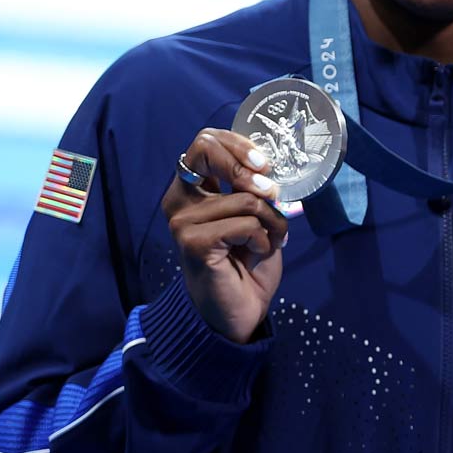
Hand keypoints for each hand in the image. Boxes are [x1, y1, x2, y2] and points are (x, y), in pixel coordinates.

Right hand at [166, 128, 288, 342]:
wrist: (239, 310)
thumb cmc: (247, 261)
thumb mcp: (255, 216)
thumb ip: (253, 188)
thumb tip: (269, 166)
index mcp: (191, 189)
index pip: (205, 141)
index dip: (239, 145)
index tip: (265, 165)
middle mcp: (179, 200)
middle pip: (207, 150)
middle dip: (249, 169)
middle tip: (272, 193)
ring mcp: (182, 221)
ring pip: (246, 198)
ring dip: (273, 221)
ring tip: (270, 241)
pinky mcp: (193, 242)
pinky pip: (246, 223)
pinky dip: (265, 239)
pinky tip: (257, 254)